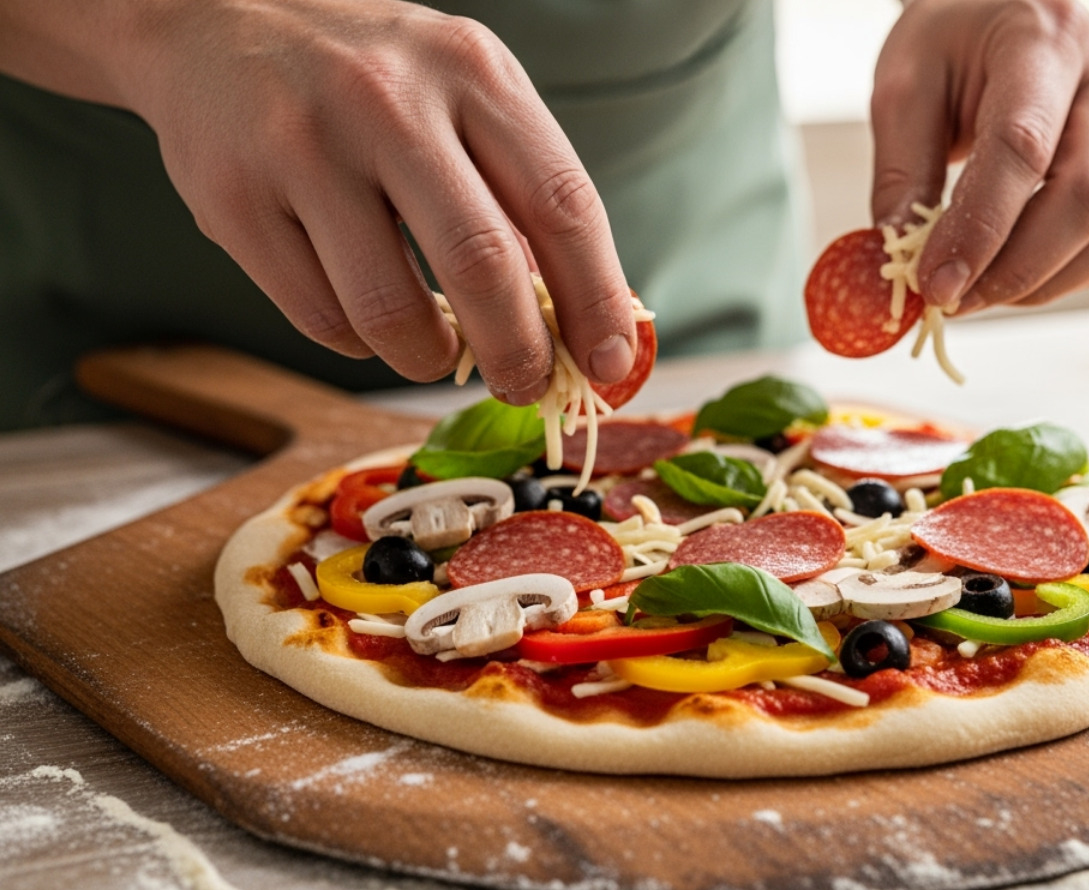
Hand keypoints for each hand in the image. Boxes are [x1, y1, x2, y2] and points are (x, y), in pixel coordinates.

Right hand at [107, 0, 636, 402]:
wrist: (211, 18)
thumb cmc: (371, 77)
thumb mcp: (462, 92)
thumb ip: (523, 192)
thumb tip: (587, 323)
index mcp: (469, 70)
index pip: (562, 203)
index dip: (596, 299)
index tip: (609, 361)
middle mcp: (387, 101)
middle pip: (481, 264)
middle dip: (519, 353)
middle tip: (527, 387)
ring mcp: (302, 148)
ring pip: (391, 313)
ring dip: (430, 358)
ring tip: (437, 348)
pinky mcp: (233, 200)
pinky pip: (321, 319)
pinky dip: (359, 341)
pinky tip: (364, 308)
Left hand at [869, 0, 1088, 312]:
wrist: (999, 20)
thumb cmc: (949, 49)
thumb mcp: (904, 89)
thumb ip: (903, 174)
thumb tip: (902, 262)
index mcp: (1043, 37)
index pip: (1021, 146)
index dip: (980, 228)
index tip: (936, 284)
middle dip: (1017, 268)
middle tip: (953, 301)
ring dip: (1043, 282)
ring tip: (978, 291)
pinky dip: (1064, 275)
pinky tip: (1012, 275)